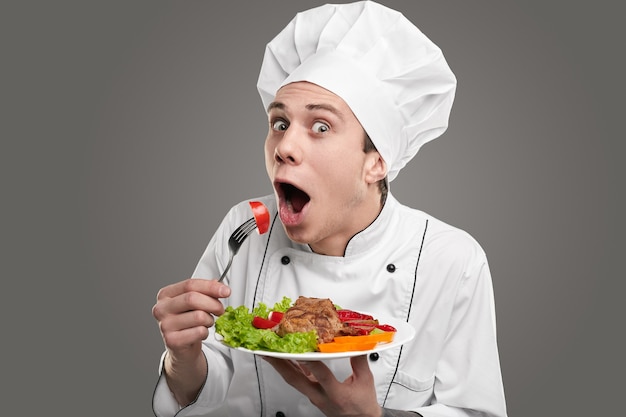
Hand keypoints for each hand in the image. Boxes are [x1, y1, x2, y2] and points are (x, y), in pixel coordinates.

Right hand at [152, 278, 230, 403]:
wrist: (181, 351)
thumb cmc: (190, 323)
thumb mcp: (197, 304)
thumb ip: (207, 292)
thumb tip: (222, 286)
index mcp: (166, 295)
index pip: (190, 283)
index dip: (211, 286)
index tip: (227, 291)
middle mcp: (160, 309)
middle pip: (193, 298)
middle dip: (213, 304)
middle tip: (222, 310)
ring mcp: (163, 326)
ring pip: (198, 315)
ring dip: (210, 320)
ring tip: (208, 324)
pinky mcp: (170, 341)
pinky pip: (198, 332)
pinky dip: (205, 332)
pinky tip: (201, 335)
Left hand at [264, 355, 382, 416]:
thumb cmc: (362, 406)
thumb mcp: (366, 382)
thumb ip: (360, 361)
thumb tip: (357, 343)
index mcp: (335, 394)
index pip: (321, 375)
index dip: (310, 362)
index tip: (302, 349)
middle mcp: (320, 396)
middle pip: (295, 380)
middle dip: (280, 364)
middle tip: (268, 351)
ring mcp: (314, 396)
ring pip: (293, 380)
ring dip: (280, 365)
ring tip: (269, 352)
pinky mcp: (312, 394)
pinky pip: (298, 379)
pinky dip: (290, 367)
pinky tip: (285, 358)